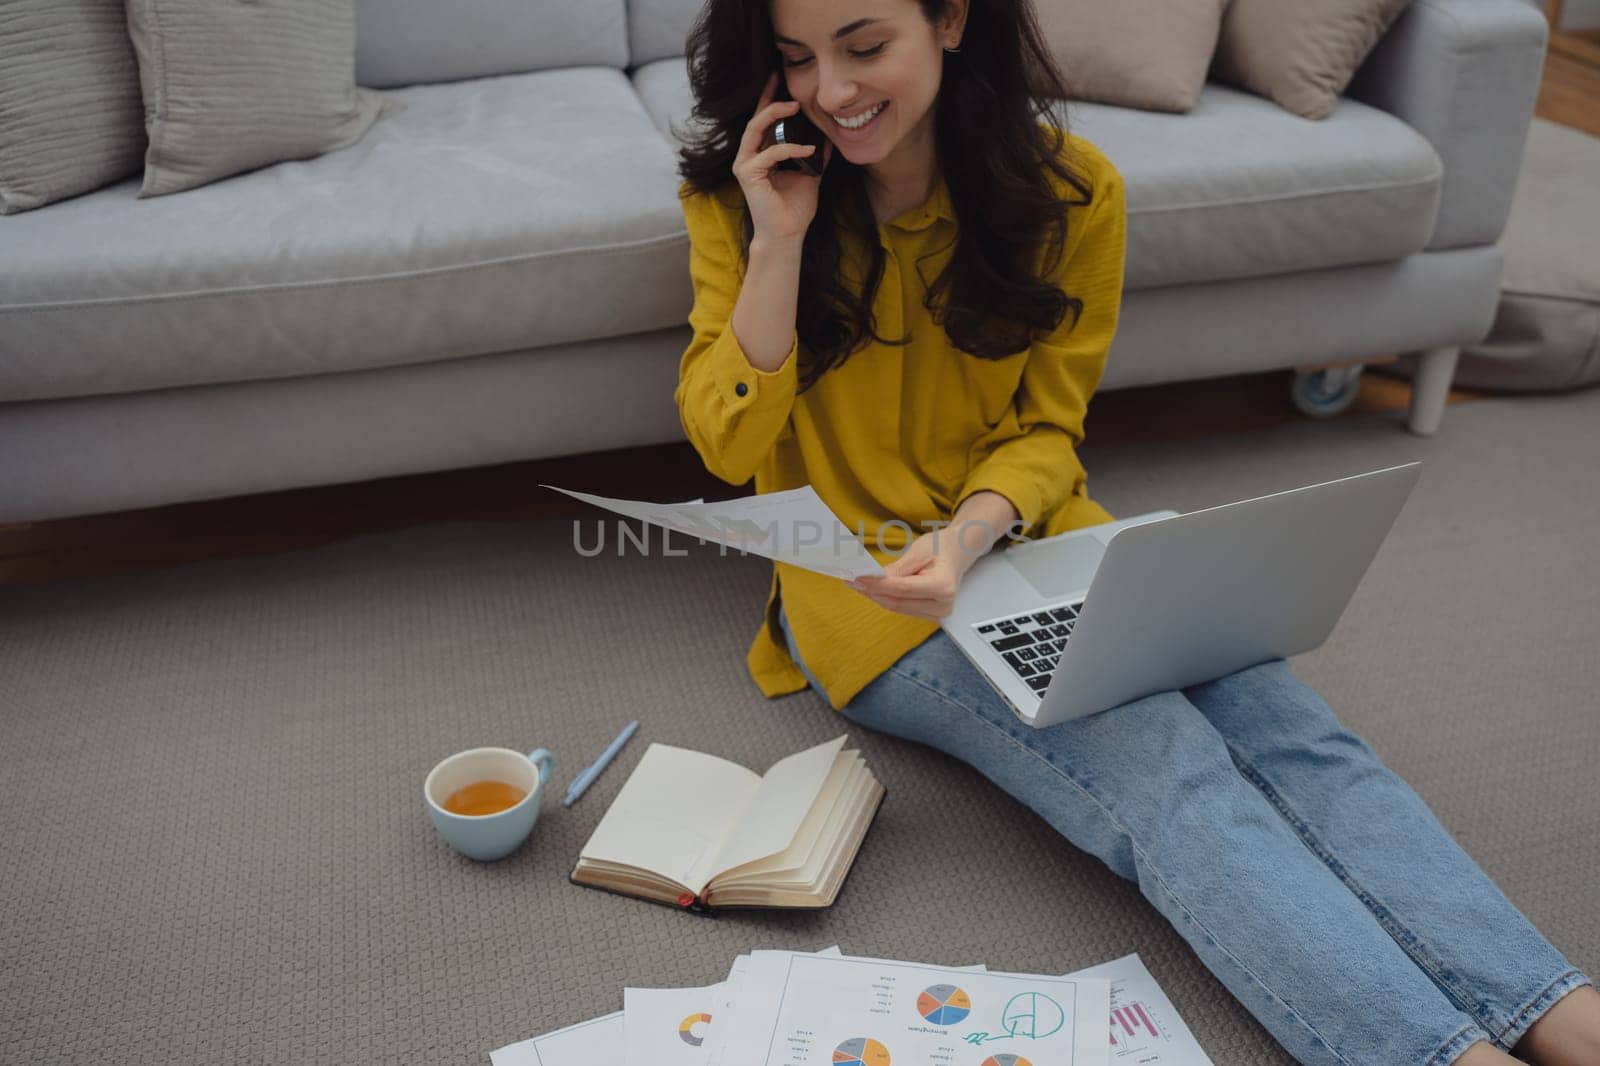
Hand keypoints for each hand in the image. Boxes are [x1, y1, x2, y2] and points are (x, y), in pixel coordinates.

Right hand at [734, 71, 835, 244]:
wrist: (787, 235)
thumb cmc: (795, 209)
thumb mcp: (811, 174)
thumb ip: (815, 155)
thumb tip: (828, 135)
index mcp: (762, 154)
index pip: (764, 121)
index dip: (771, 99)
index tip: (780, 78)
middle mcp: (749, 156)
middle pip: (756, 118)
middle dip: (770, 98)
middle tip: (784, 80)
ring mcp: (746, 165)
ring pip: (756, 128)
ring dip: (775, 114)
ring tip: (795, 106)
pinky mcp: (748, 175)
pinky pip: (770, 153)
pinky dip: (790, 148)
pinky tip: (808, 148)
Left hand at [847, 527, 984, 619]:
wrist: (957, 553)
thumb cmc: (941, 548)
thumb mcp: (919, 551)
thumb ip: (898, 569)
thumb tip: (875, 579)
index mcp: (943, 587)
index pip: (902, 589)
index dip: (877, 584)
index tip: (858, 577)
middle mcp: (942, 605)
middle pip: (897, 602)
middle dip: (871, 591)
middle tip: (851, 580)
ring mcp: (936, 613)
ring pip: (896, 607)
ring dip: (875, 596)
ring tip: (856, 583)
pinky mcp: (928, 614)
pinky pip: (900, 608)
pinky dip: (884, 598)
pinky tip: (870, 589)